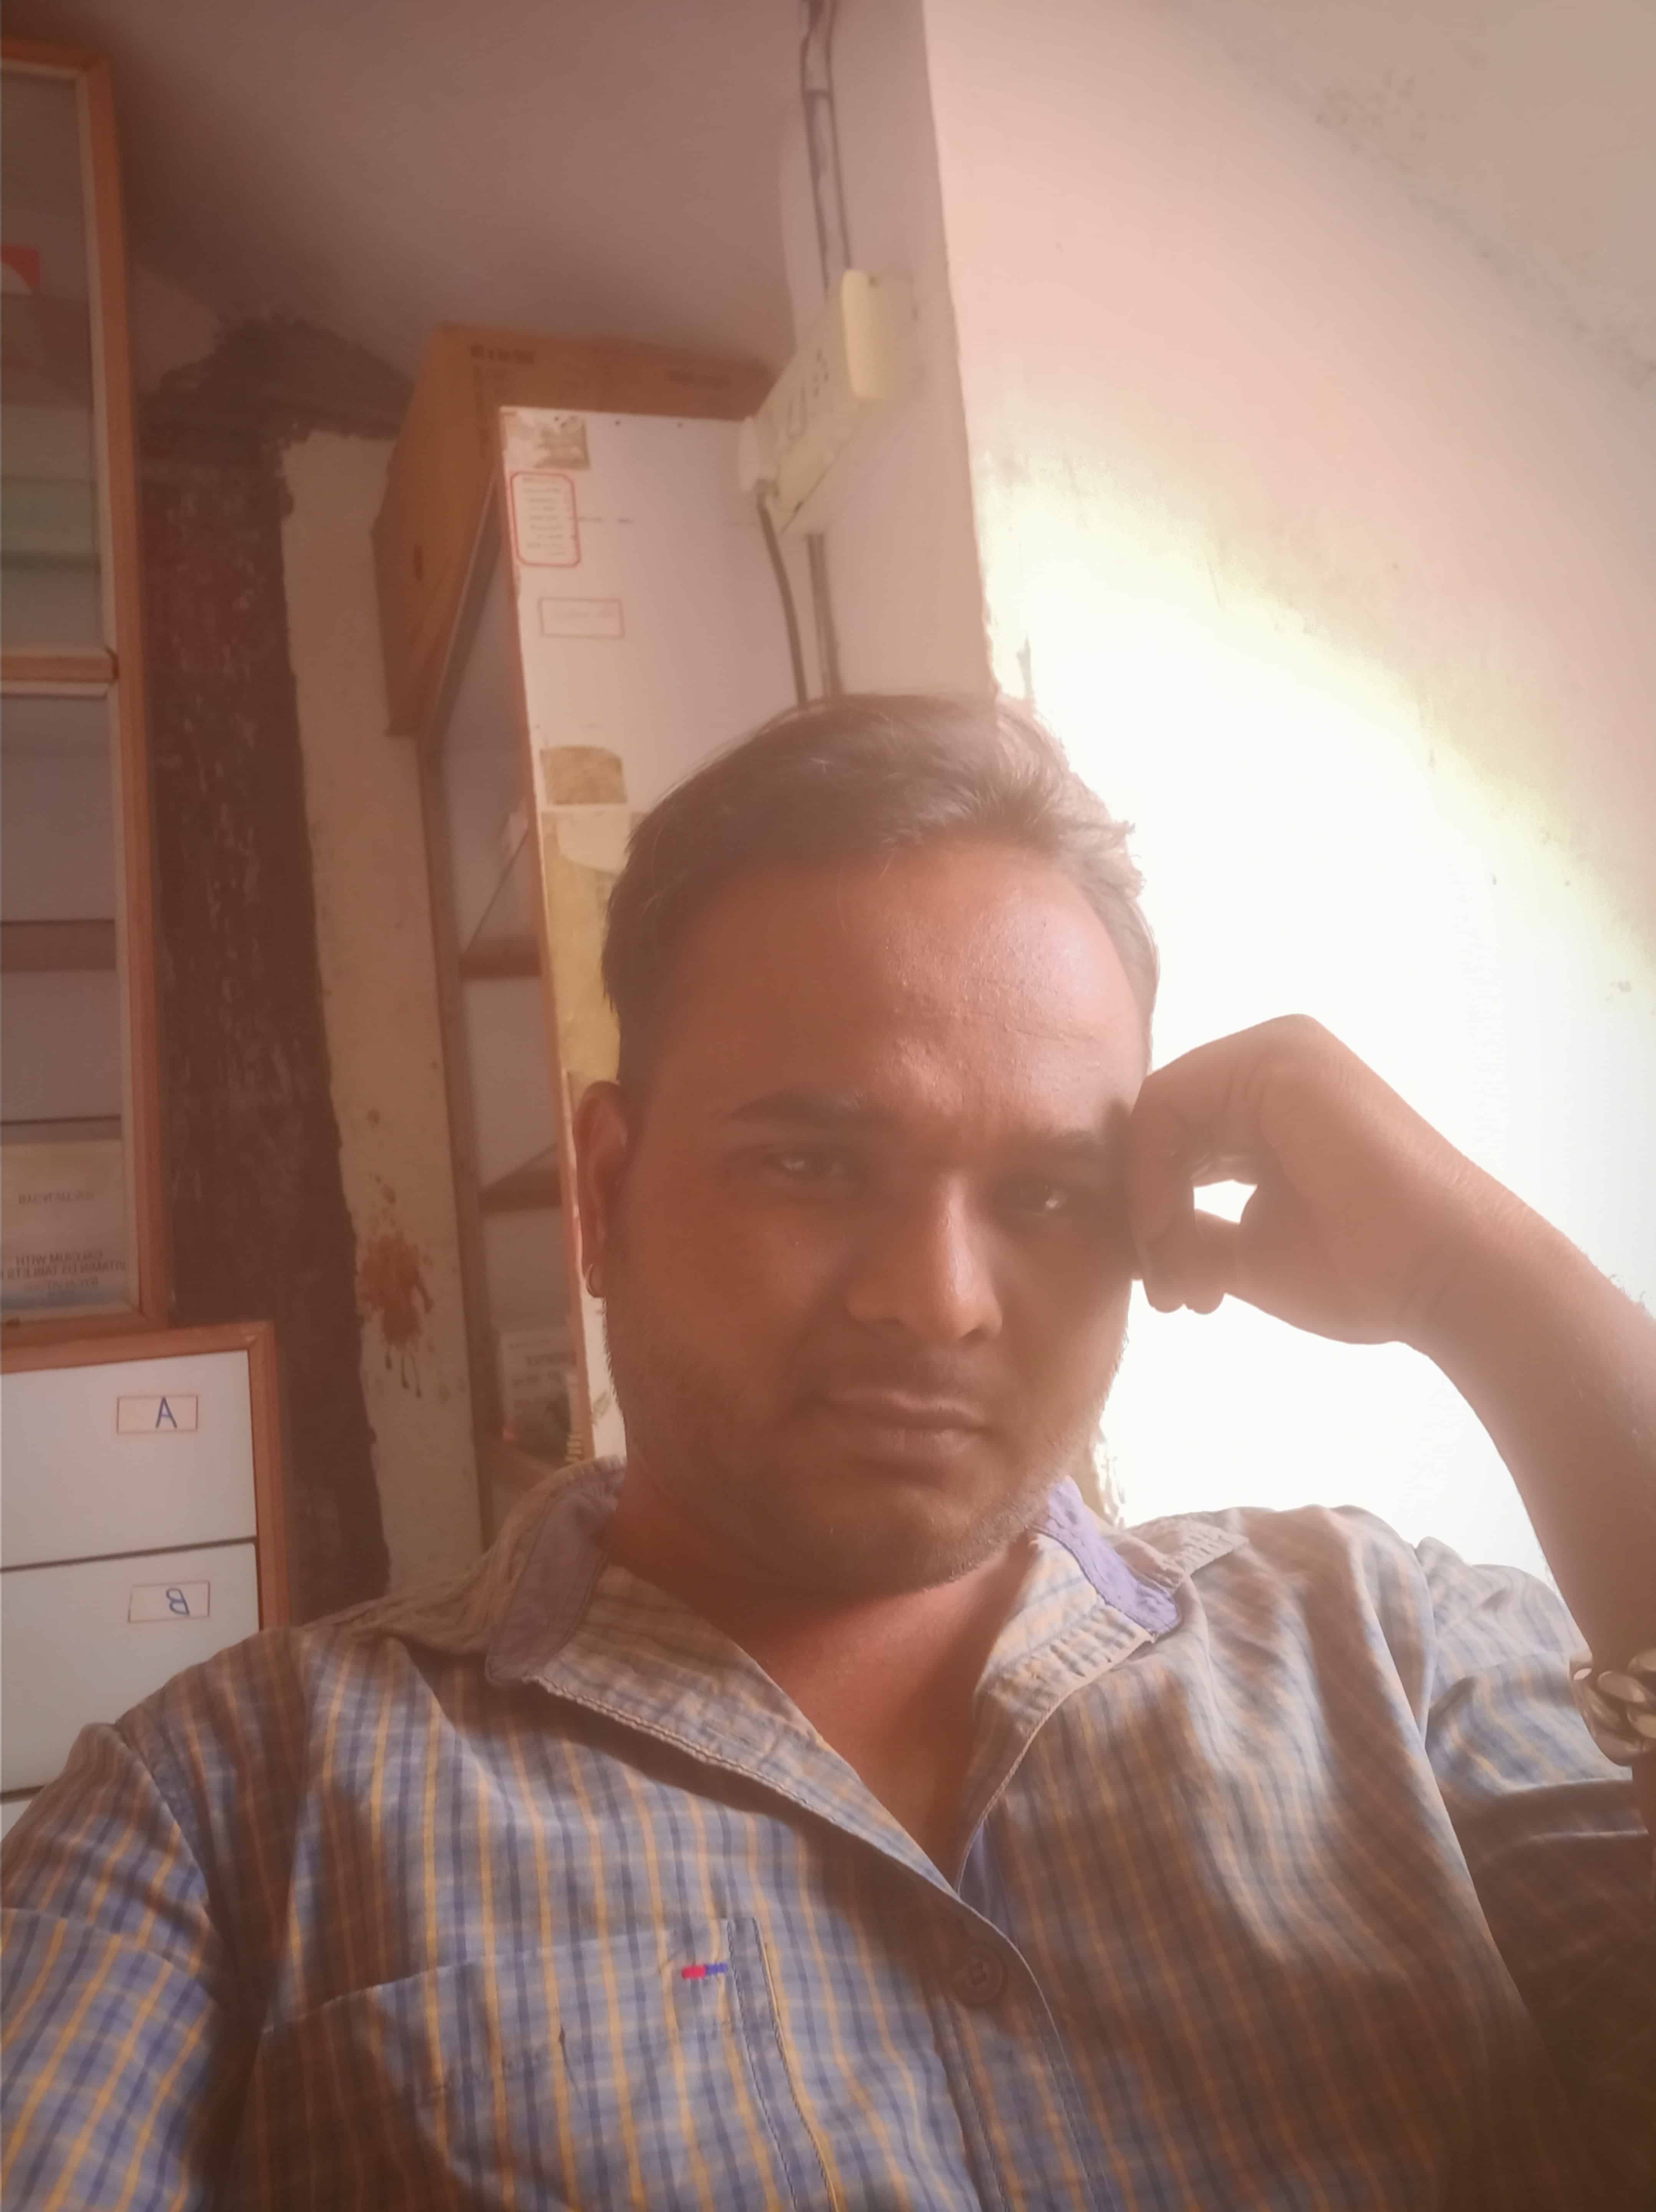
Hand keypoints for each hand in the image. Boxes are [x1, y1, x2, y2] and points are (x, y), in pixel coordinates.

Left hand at [1125, 1015, 1517, 1348]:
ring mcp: (1276, 1052)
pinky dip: (1153, 1178)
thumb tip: (1138, 1234)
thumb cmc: (1363, 1271)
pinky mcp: (1277, 1061)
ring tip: (1182, 1283)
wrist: (1446, 1278)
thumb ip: (1188, 1227)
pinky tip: (1173, 1239)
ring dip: (1150, 1208)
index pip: (1168, 1137)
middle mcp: (1270, 1061)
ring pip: (1156, 1120)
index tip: (1168, 1289)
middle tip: (1170, 1293)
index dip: (1147, 1212)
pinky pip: (1167, 1106)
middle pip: (1156, 1128)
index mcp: (1267, 1099)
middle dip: (1146, 1216)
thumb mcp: (1247, 1249)